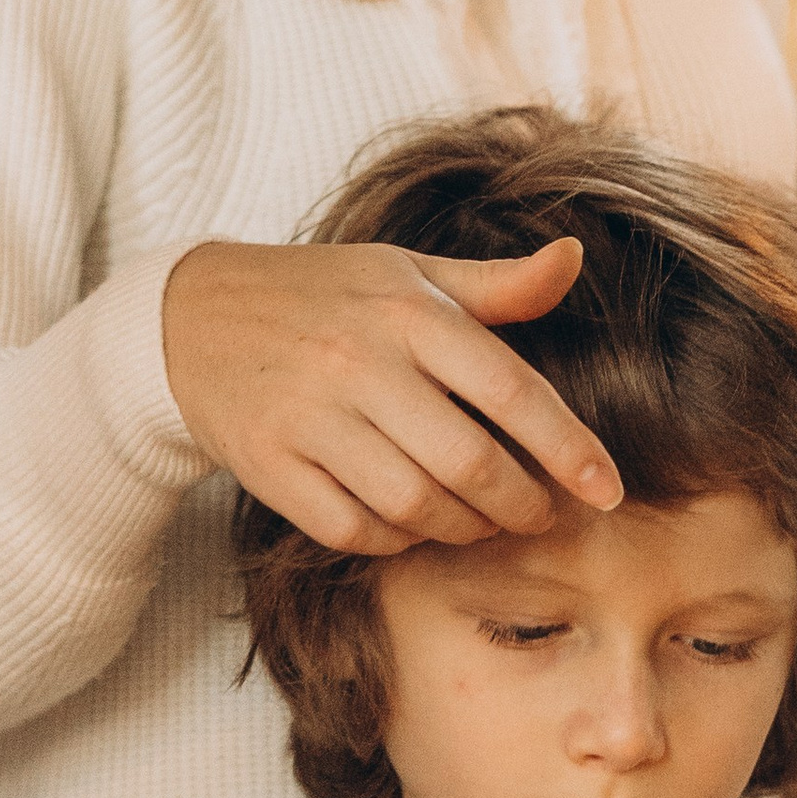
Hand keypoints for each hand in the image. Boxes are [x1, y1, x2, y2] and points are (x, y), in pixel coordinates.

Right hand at [162, 237, 622, 556]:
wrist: (190, 317)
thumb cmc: (324, 295)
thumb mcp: (406, 273)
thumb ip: (496, 285)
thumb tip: (575, 258)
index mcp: (406, 311)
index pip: (509, 388)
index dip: (567, 446)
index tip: (606, 489)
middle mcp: (358, 362)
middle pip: (469, 461)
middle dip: (522, 504)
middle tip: (542, 516)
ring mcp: (309, 417)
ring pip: (414, 503)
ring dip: (464, 526)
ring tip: (484, 520)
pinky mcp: (268, 465)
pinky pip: (352, 528)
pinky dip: (396, 539)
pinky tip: (415, 524)